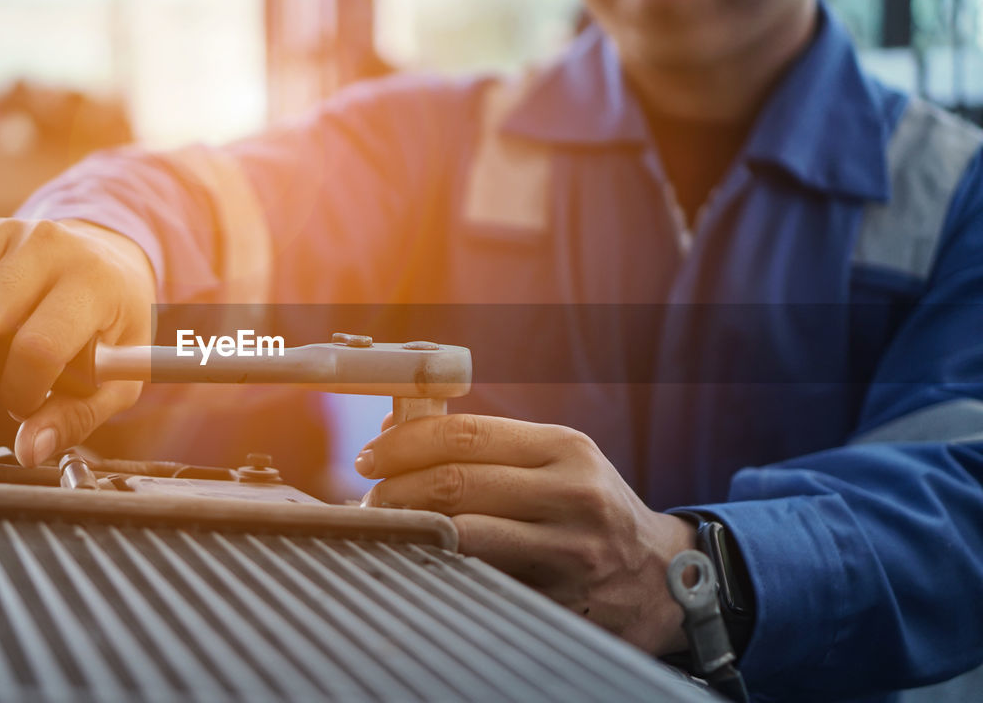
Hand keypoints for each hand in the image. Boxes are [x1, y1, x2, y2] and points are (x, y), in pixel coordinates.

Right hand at [0, 218, 154, 465]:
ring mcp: (5, 232)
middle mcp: (48, 248)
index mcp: (93, 284)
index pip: (39, 344)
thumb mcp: (121, 376)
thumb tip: (30, 449)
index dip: (19, 391)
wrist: (109, 259)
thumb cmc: (112, 323)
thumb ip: (79, 416)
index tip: (19, 413)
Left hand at [357, 414, 695, 654]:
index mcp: (565, 448)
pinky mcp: (559, 599)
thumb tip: (396, 429)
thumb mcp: (556, 462)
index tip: (370, 456)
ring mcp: (567, 551)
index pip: (465, 435)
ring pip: (462, 535)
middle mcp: (572, 494)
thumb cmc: (590, 510)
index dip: (404, 444)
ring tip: (384, 529)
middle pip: (457, 483)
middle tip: (368, 499)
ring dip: (408, 531)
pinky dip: (437, 568)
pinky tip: (418, 561)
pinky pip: (480, 579)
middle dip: (395, 491)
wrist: (661, 577)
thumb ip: (486, 446)